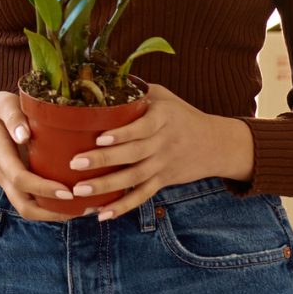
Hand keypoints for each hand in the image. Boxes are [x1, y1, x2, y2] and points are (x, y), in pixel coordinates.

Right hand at [0, 89, 79, 223]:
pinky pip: (33, 202)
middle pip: (24, 205)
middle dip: (52, 212)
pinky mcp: (17, 183)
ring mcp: (8, 181)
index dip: (44, 189)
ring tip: (84, 209)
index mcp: (0, 155)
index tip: (68, 192)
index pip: (20, 179)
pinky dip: (52, 207)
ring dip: (54, 214)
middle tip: (81, 207)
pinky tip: (75, 203)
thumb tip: (24, 135)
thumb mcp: (5, 105)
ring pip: (29, 208)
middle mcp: (2, 174)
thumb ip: (14, 118)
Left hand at [65, 84, 255, 220]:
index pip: (143, 126)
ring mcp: (164, 164)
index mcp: (164, 117)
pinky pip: (143, 196)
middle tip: (75, 162)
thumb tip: (99, 79)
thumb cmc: (181, 114)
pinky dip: (123, 206)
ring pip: (135, 177)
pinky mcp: (164, 181)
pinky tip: (102, 214)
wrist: (216, 143)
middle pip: (134, 154)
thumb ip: (136, 91)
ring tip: (80, 191)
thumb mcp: (164, 96)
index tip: (99, 136)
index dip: (123, 134)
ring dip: (107, 186)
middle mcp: (165, 142)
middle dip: (104, 160)